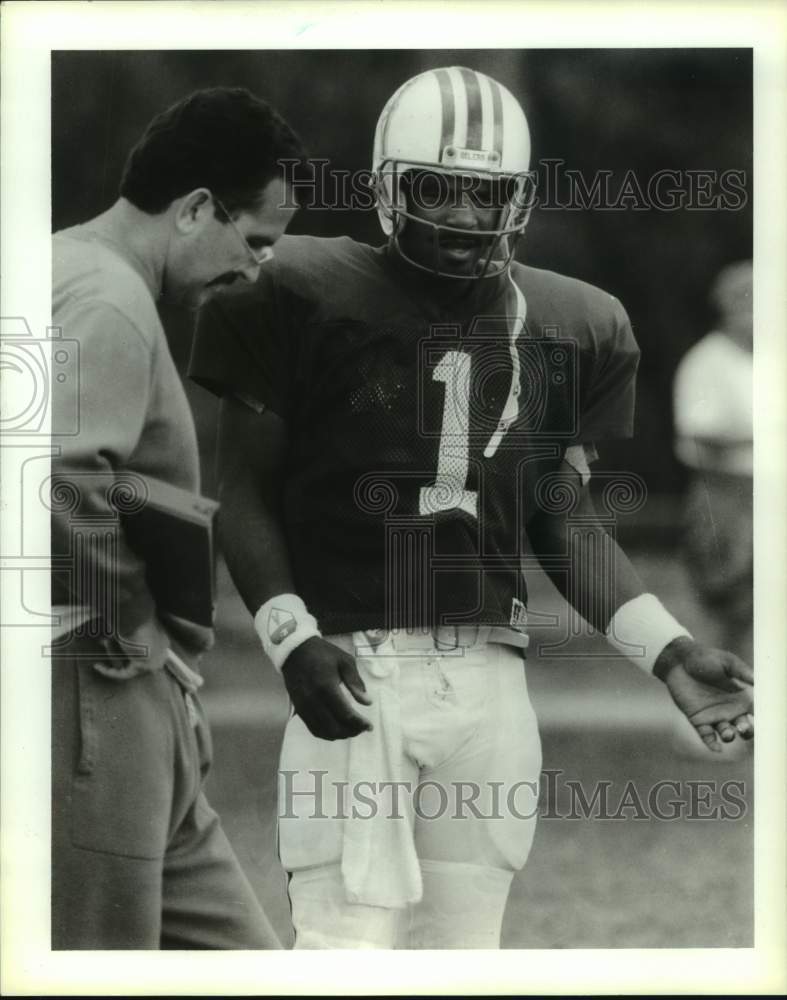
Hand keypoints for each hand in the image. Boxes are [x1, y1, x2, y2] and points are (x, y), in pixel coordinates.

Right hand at [281, 636, 372, 740]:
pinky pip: (313, 728)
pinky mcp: (299, 709)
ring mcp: (304, 706)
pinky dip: (326, 733)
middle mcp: (313, 700)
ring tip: (351, 730)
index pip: (345, 714)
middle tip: (361, 728)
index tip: (369, 726)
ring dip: (339, 734)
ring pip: (323, 731)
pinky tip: (336, 729)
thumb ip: (356, 682)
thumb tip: (367, 702)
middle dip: (350, 732)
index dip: (359, 723)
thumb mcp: (344, 661)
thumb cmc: (323, 654)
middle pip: (334, 727)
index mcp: (326, 686)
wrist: (295, 651)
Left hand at [654, 637, 752, 751]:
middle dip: (748, 731)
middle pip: (745, 727)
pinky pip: (707, 736)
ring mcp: (715, 716)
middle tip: (744, 727)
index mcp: (741, 697)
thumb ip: (741, 672)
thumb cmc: (704, 658)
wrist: (679, 661)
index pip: (757, 712)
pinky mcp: (698, 720)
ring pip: (727, 733)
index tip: (766, 721)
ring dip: (729, 736)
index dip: (763, 718)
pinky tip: (716, 748)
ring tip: (728, 732)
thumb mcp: (726, 662)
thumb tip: (759, 681)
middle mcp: (731, 709)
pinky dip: (712, 744)